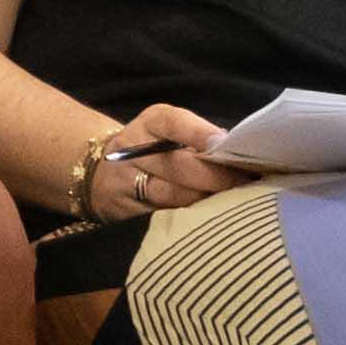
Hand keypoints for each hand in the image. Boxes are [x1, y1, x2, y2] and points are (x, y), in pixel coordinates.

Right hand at [87, 104, 244, 219]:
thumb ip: (200, 137)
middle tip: (246, 183)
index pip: (173, 123)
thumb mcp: (168, 131)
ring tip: (234, 204)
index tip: (224, 143)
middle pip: (177, 165)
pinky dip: (188, 220)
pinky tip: (209, 221)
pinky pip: (161, 218)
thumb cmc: (154, 149)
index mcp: (150, 123)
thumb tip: (241, 152)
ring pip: (171, 196)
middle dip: (215, 176)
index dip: (199, 133)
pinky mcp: (123, 211)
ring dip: (205, 201)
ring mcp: (124, 182)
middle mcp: (132, 149)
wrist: (99, 172)